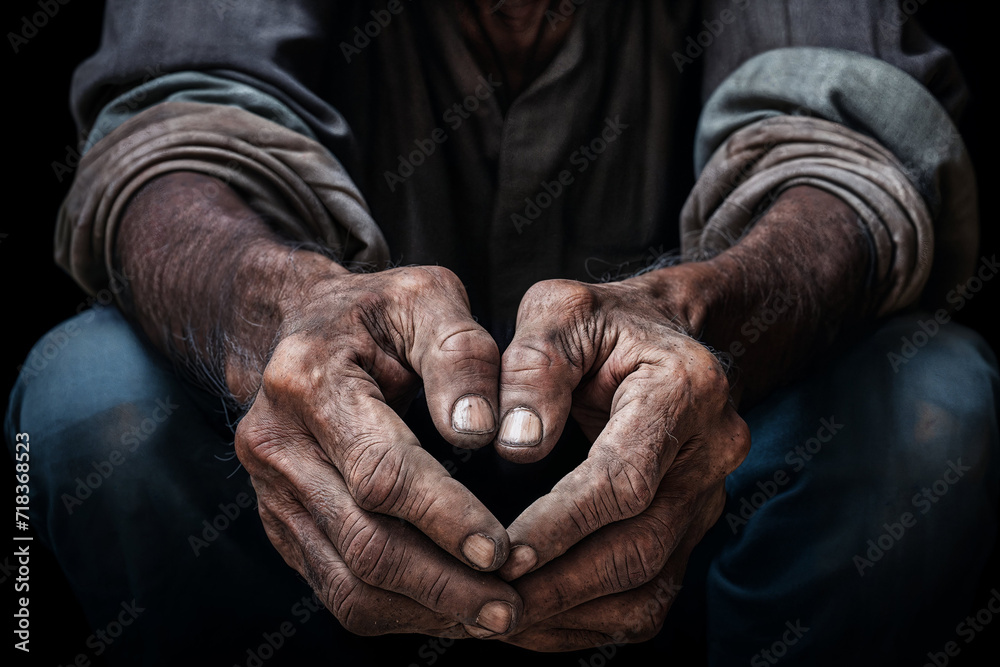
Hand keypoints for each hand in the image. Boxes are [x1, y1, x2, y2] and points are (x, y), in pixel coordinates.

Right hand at [235, 264, 521, 637]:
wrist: (304, 327)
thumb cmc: (377, 311)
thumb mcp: (426, 296)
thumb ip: (460, 353)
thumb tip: (479, 435)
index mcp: (308, 380)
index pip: (379, 471)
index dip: (444, 517)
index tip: (501, 549)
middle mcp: (275, 443)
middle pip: (362, 543)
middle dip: (444, 584)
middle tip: (512, 606)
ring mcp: (271, 491)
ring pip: (346, 581)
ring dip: (424, 610)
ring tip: (492, 616)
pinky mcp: (284, 522)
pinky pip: (336, 587)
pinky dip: (398, 609)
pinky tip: (451, 607)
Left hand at [492, 276, 749, 649]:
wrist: (660, 333)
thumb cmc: (601, 322)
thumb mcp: (560, 310)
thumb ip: (533, 366)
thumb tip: (515, 445)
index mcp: (684, 388)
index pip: (623, 477)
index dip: (561, 523)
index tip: (501, 552)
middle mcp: (711, 451)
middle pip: (642, 545)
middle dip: (561, 584)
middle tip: (490, 603)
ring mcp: (708, 495)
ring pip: (651, 583)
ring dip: (574, 612)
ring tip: (502, 621)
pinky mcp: (691, 526)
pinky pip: (652, 593)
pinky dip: (594, 618)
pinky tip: (538, 618)